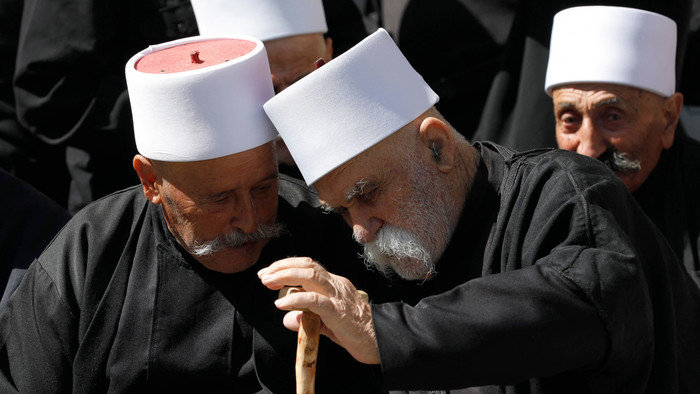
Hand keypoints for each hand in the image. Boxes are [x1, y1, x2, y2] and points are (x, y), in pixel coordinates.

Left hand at [258, 257, 379, 363]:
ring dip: (285, 275)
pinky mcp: (337, 311)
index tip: (268, 273)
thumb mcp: (327, 324)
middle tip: (263, 275)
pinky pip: (315, 300)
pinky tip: (281, 304)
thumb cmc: (356, 332)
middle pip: (307, 265)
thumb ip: (307, 318)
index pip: (309, 266)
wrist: (380, 341)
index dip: (287, 266)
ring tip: (268, 282)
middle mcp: (336, 285)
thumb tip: (287, 319)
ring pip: (311, 275)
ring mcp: (338, 296)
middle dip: (282, 267)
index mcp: (335, 285)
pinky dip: (295, 299)